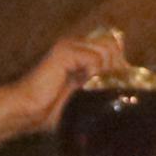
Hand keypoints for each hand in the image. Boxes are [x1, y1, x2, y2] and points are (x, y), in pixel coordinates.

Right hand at [0, 29, 121, 138]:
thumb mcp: (86, 96)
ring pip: (107, 50)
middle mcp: (76, 44)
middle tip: (109, 88)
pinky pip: (94, 58)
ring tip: (97, 88)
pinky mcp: (64, 52)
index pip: (114, 46)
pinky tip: (85, 86)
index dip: (121, 65)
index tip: (120, 86)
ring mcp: (70, 46)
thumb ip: (102, 85)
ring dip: (107, 71)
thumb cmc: (53, 109)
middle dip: (117, 68)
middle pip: (113, 45)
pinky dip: (95, 73)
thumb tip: (127, 87)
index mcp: (81, 52)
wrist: (28, 110)